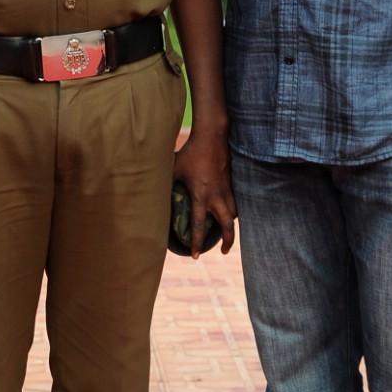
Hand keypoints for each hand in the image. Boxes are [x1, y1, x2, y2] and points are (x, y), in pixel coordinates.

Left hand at [171, 129, 235, 257]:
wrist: (213, 136)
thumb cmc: (190, 152)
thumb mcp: (174, 168)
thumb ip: (167, 183)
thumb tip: (154, 192)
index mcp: (200, 195)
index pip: (199, 224)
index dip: (197, 242)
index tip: (196, 256)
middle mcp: (216, 195)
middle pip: (227, 225)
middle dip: (228, 241)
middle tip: (223, 252)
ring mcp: (227, 188)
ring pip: (235, 214)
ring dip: (231, 225)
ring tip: (226, 232)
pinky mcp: (233, 181)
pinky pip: (237, 201)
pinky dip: (235, 210)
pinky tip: (231, 213)